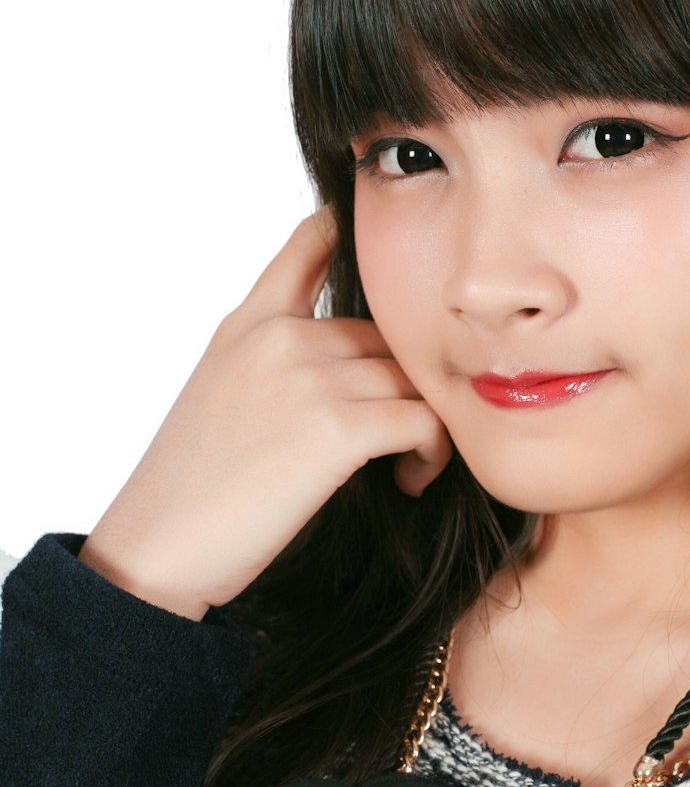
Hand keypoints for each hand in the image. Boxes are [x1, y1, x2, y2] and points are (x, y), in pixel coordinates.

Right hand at [78, 205, 452, 619]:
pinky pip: (424, 421)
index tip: (397, 278)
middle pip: (389, 333)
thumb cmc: (193, 489)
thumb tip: (352, 370)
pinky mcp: (336, 429)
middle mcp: (281, 337)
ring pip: (415, 378)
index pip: (314, 242)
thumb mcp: (223, 394)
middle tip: (412, 434)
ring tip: (411, 465)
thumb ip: (277, 361)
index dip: (358, 241)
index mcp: (249, 322)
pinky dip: (432, 453)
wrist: (159, 545)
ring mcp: (309, 378)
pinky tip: (411, 481)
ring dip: (429, 422)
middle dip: (412, 380)